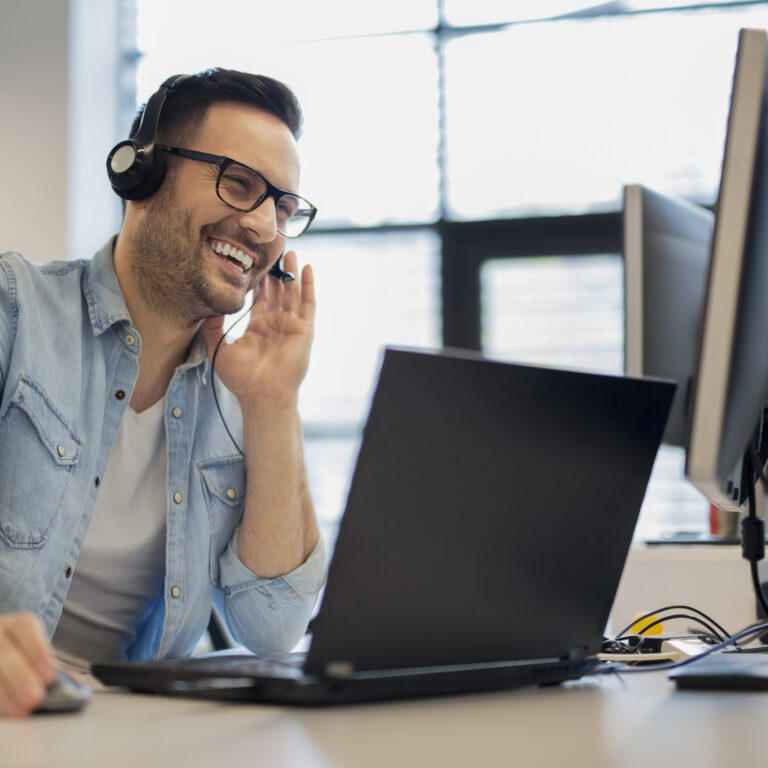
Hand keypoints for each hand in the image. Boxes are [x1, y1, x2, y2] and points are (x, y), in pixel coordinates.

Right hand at [0, 612, 55, 717]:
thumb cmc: (18, 651)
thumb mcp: (34, 649)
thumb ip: (52, 666)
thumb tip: (77, 685)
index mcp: (17, 623)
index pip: (27, 630)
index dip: (38, 653)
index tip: (49, 677)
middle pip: (6, 653)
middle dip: (21, 677)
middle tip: (34, 699)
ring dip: (3, 693)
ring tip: (19, 711)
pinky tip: (3, 710)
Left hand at [202, 250, 315, 407]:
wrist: (262, 394)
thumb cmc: (241, 378)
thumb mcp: (218, 349)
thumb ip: (212, 327)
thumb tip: (208, 306)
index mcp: (258, 329)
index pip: (259, 299)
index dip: (257, 282)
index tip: (252, 262)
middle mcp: (276, 325)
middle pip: (278, 292)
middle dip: (275, 272)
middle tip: (271, 251)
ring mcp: (291, 327)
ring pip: (293, 293)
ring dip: (292, 273)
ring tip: (290, 252)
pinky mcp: (304, 330)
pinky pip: (308, 304)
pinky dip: (308, 286)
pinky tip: (306, 268)